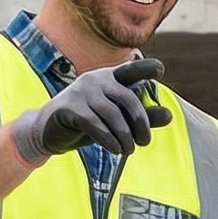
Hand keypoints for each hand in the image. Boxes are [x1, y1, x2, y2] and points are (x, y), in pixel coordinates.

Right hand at [12, 56, 168, 164]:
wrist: (48, 132)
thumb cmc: (88, 124)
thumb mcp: (116, 120)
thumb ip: (142, 117)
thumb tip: (169, 115)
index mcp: (109, 78)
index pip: (131, 70)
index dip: (146, 68)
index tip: (160, 70)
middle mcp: (96, 80)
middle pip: (128, 98)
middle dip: (141, 122)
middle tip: (145, 142)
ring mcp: (81, 92)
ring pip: (113, 114)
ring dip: (125, 136)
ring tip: (129, 150)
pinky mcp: (70, 108)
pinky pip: (95, 124)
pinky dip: (109, 139)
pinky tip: (116, 150)